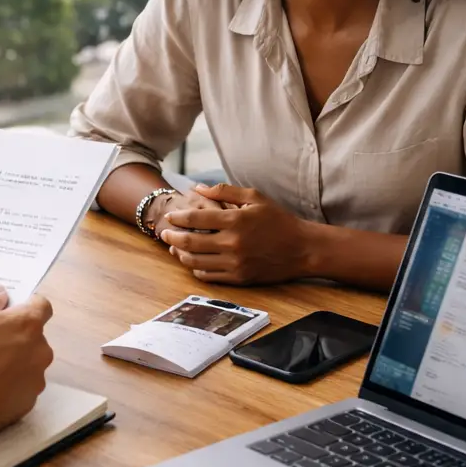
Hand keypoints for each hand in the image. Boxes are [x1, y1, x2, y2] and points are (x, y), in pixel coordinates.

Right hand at [0, 287, 53, 445]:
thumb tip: (0, 294)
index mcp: (27, 324)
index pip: (41, 306)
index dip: (24, 306)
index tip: (8, 311)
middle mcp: (40, 352)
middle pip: (34, 338)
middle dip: (15, 337)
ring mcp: (35, 382)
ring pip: (28, 365)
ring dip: (12, 363)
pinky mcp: (26, 406)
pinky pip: (20, 389)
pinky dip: (8, 387)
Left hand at [159, 183, 313, 284]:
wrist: (302, 249)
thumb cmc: (278, 220)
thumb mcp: (255, 197)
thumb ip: (224, 191)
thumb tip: (197, 188)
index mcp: (235, 220)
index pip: (196, 218)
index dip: (178, 218)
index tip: (170, 217)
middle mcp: (232, 243)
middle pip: (190, 242)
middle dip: (172, 237)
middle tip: (164, 233)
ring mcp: (235, 263)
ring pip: (195, 262)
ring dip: (180, 254)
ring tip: (174, 247)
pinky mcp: (239, 278)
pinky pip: (208, 276)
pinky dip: (196, 269)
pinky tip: (193, 261)